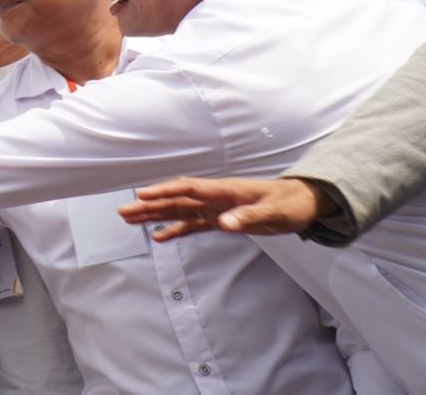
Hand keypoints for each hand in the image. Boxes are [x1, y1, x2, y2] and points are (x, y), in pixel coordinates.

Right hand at [118, 176, 329, 239]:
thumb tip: (224, 224)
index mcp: (224, 191)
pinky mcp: (220, 219)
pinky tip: (159, 236)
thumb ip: (248, 217)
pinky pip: (192, 224)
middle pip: (175, 200)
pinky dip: (175, 229)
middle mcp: (214, 198)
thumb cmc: (289, 204)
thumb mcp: (274, 212)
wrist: (301, 203)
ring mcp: (215, 208)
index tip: (142, 195)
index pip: (188, 188)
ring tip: (130, 220)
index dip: (165, 191)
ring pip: (178, 211)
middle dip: (149, 205)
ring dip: (155, 215)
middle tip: (124, 211)